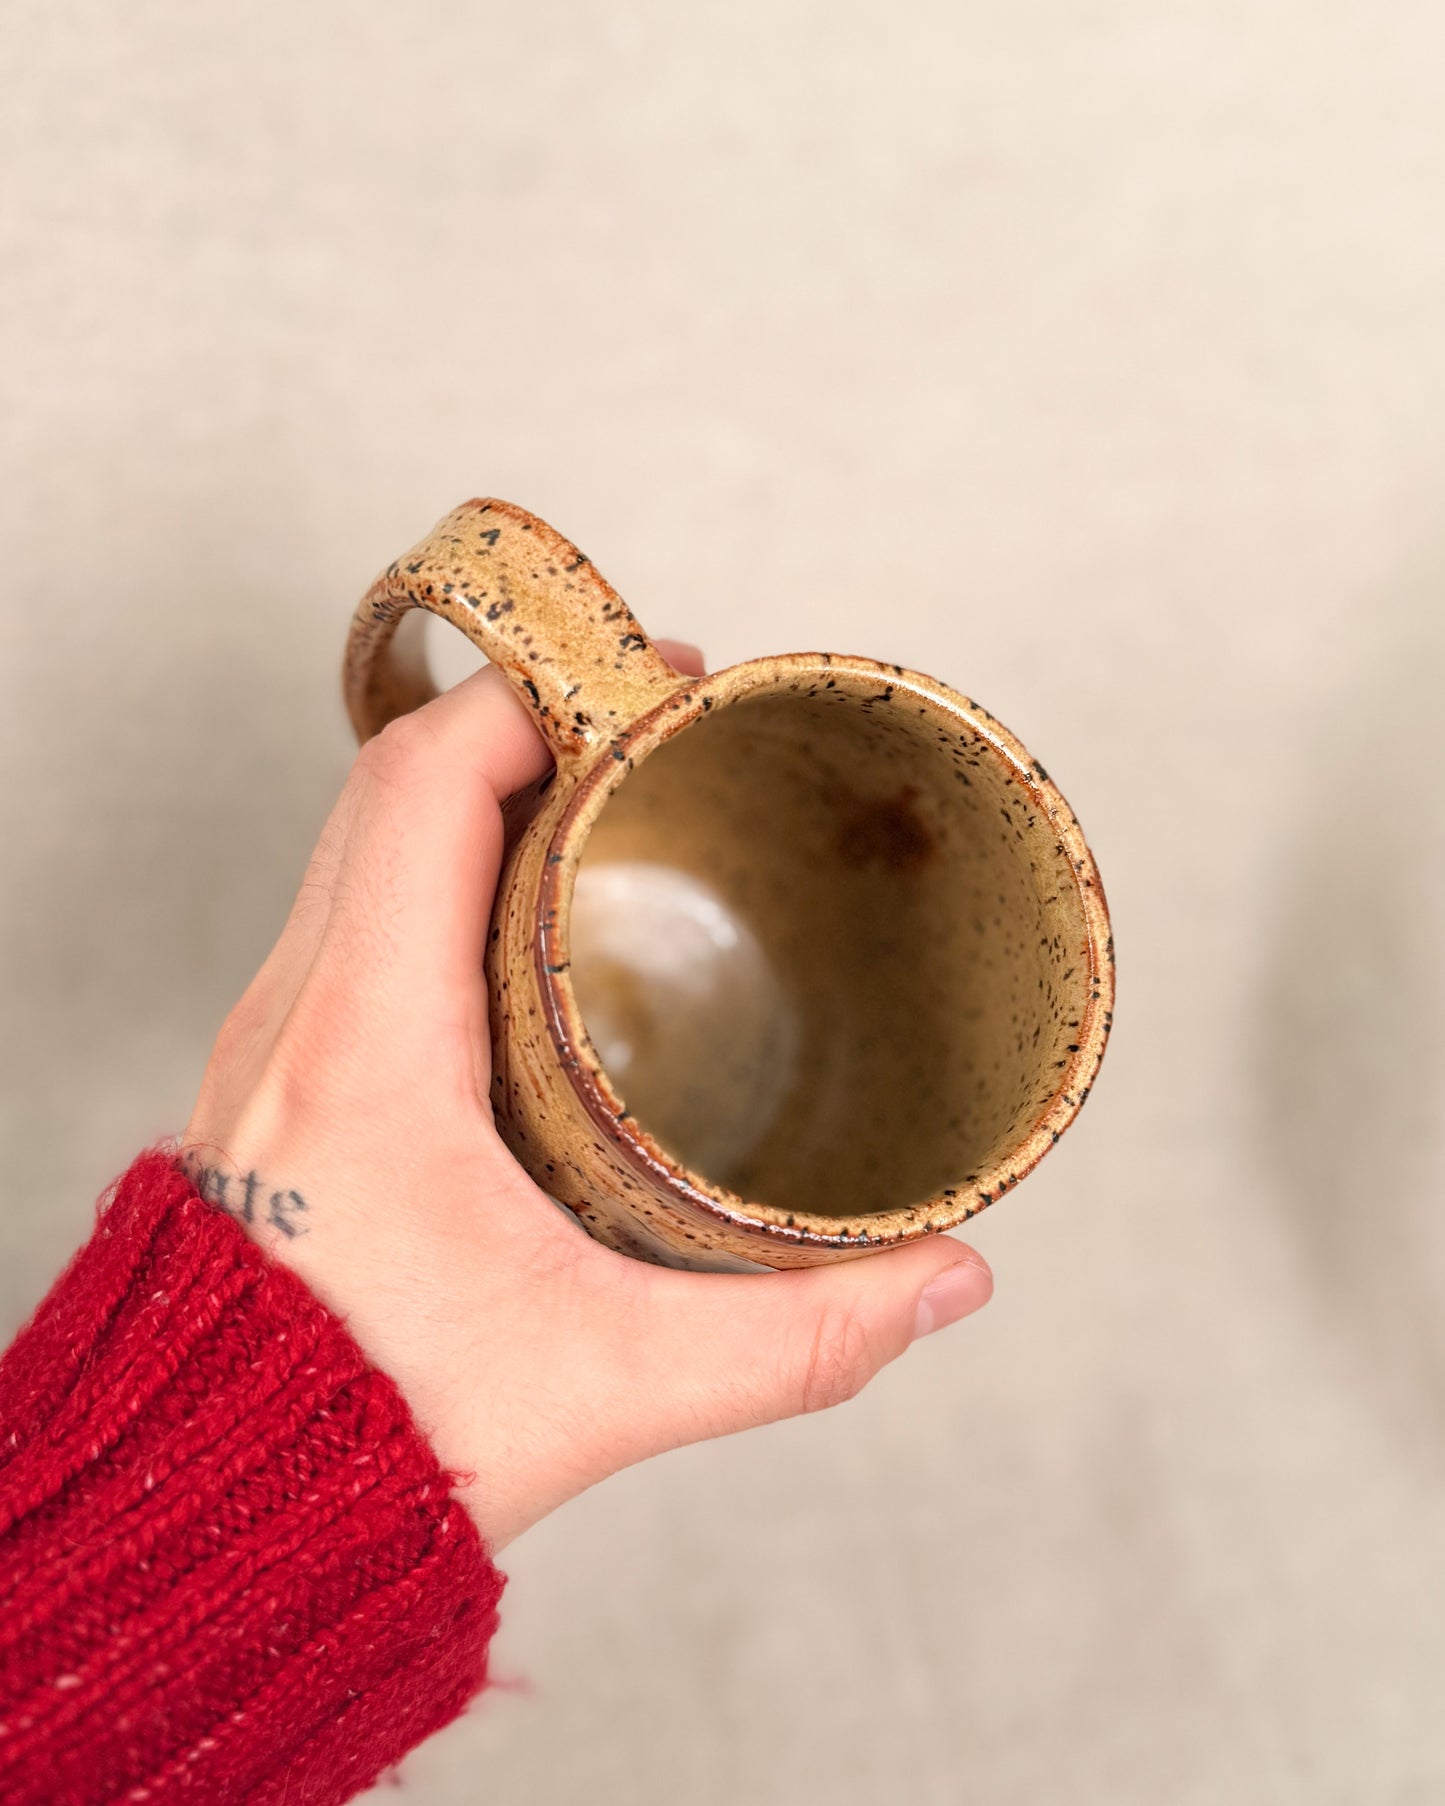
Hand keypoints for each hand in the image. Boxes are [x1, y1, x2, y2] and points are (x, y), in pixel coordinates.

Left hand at [182, 645, 992, 1551]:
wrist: (206, 1515)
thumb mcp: (610, 1380)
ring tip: (608, 801)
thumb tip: (946, 1281)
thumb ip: (796, 1335)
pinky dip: (436, 863)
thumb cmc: (369, 1443)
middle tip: (658, 734)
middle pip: (390, 784)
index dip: (540, 698)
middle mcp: (297, 1016)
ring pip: (359, 842)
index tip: (655, 683)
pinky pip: (348, 909)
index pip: (426, 786)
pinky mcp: (280, 1075)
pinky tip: (528, 914)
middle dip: (529, 724)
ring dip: (476, 789)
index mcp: (367, 1044)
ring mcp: (273, 1040)